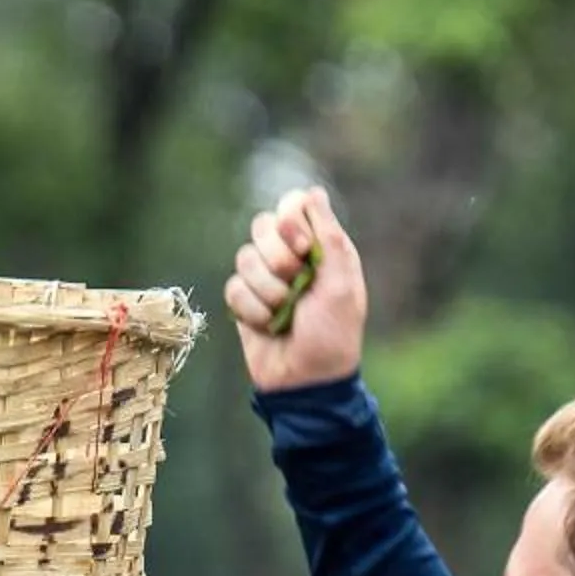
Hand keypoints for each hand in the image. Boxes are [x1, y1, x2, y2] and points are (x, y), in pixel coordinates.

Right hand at [223, 188, 367, 395]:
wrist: (305, 382)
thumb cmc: (332, 335)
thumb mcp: (341, 284)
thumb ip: (329, 236)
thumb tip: (312, 193)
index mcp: (319, 247)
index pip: (292, 206)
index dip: (291, 222)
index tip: (303, 248)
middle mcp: (290, 257)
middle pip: (262, 225)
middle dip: (277, 258)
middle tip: (296, 284)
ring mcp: (264, 280)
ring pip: (244, 257)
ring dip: (266, 290)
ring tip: (283, 313)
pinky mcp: (244, 302)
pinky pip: (233, 288)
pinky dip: (251, 310)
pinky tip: (268, 326)